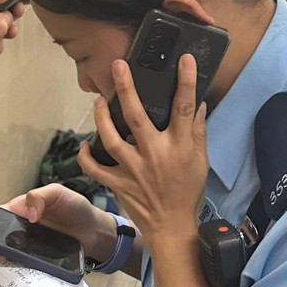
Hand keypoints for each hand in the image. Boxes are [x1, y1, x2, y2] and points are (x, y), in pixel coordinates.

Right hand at [4, 183, 118, 262]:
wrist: (94, 231)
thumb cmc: (77, 207)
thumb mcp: (58, 192)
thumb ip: (40, 196)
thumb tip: (29, 214)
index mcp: (23, 207)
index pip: (1, 213)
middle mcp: (23, 226)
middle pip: (3, 235)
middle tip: (0, 247)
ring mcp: (30, 244)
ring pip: (11, 251)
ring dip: (9, 255)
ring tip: (9, 259)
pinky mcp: (39, 258)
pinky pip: (26, 262)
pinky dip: (22, 265)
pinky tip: (22, 267)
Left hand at [78, 54, 206, 249]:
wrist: (172, 228)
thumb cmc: (188, 193)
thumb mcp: (201, 161)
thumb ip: (198, 131)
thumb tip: (199, 103)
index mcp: (179, 147)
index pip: (184, 107)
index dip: (185, 81)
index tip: (183, 59)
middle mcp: (155, 154)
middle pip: (137, 116)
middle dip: (126, 88)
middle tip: (117, 66)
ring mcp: (133, 169)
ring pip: (111, 138)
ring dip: (101, 117)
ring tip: (98, 101)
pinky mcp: (118, 183)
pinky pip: (95, 169)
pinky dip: (86, 158)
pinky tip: (84, 144)